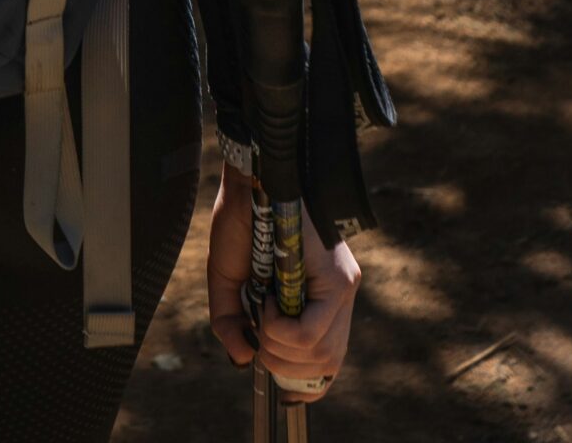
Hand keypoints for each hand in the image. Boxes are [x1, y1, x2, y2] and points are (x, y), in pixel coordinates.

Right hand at [207, 165, 360, 395]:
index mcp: (319, 300)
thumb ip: (233, 322)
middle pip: (326, 368)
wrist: (250, 178)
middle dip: (283, 367)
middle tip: (259, 335)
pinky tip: (268, 302)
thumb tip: (246, 360)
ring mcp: (343, 288)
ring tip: (262, 311)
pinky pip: (311, 333)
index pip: (328, 362)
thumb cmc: (240, 222)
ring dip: (279, 347)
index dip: (306, 384)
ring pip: (320, 356)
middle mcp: (339, 298)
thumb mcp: (228, 280)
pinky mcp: (340, 279)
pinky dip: (281, 330)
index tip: (284, 392)